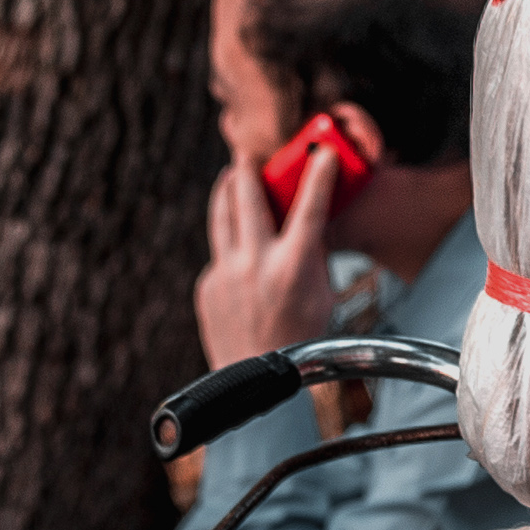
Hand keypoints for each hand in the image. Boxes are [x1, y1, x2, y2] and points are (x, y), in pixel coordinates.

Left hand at [196, 149, 337, 372]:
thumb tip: (309, 223)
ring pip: (222, 216)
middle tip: (247, 154)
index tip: (320, 153)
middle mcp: (256, 263)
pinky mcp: (207, 284)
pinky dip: (230, 245)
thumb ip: (314, 256)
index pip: (309, 207)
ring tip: (229, 178)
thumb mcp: (322, 294)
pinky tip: (238, 249)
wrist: (255, 376)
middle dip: (247, 170)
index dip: (318, 174)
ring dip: (226, 192)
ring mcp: (226, 273)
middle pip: (247, 199)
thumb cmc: (299, 337)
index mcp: (294, 266)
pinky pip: (220, 254)